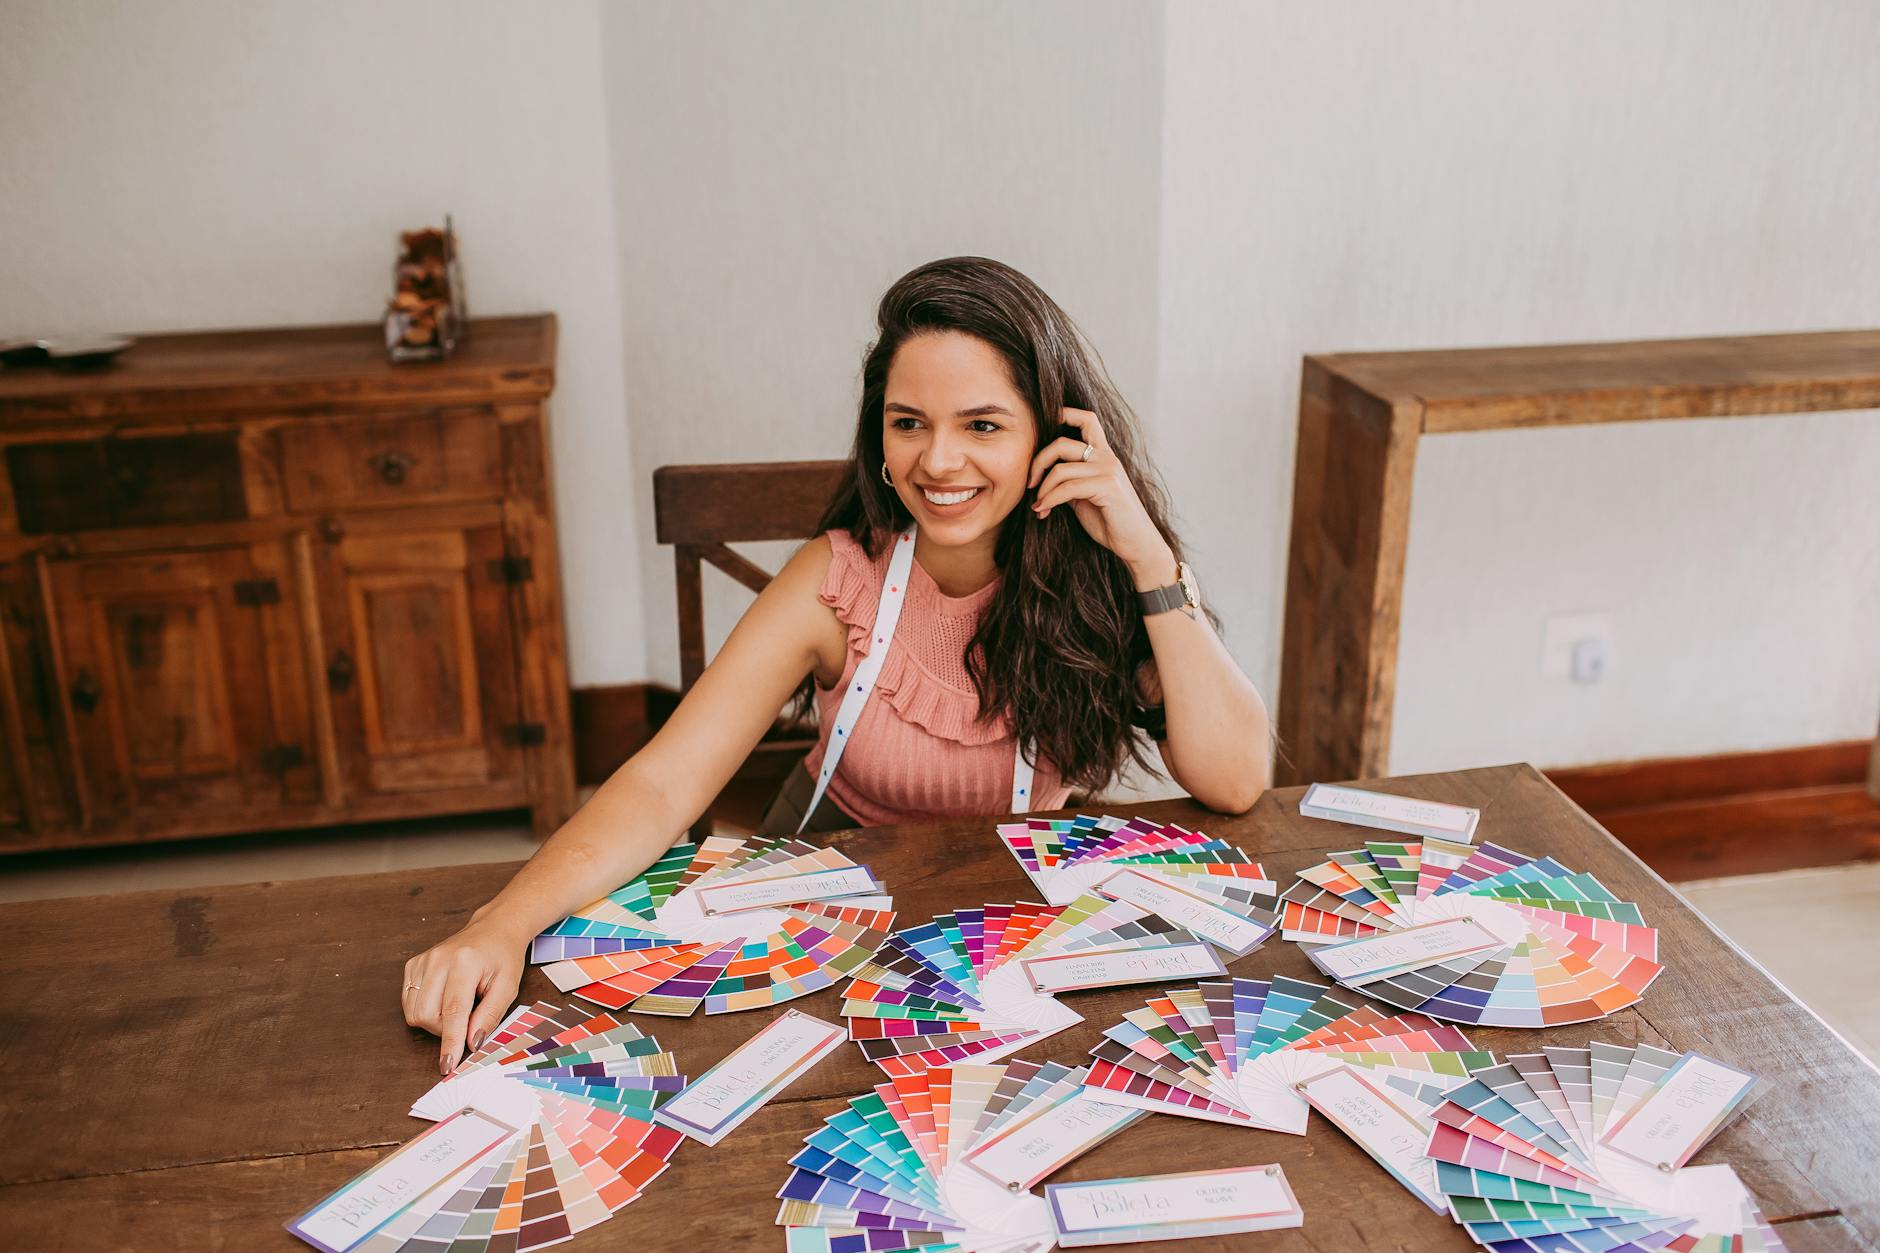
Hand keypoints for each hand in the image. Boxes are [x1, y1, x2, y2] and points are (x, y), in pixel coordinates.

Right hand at [402, 916, 526, 1075]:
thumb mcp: (508, 987)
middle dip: (444, 1031)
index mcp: (465, 963)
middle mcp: (438, 959)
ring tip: (456, 1008)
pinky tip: (442, 999)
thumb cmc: (503, 957)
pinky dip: (424, 1009)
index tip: (447, 1065)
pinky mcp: (413, 964)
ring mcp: (423, 960)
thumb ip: (489, 1016)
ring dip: (434, 1021)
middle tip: (466, 1022)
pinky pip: (408, 1002)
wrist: (494, 928)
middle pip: (427, 1016)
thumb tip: (471, 1044)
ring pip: (414, 1012)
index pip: (453, 1011)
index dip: (450, 1042)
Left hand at [1028, 407, 1175, 586]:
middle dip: (1038, 461)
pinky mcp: (1107, 487)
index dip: (1063, 413)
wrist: (1136, 544)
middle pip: (1061, 443)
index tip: (1040, 428)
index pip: (1086, 419)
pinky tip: (1042, 511)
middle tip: (1030, 483)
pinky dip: (1049, 500)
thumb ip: (1070, 481)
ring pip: (1060, 469)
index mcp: (1103, 454)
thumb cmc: (1111, 521)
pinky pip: (1067, 488)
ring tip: (1038, 505)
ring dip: (1042, 489)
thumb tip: (1044, 477)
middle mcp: (1107, 457)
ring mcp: (1108, 470)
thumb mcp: (1085, 496)